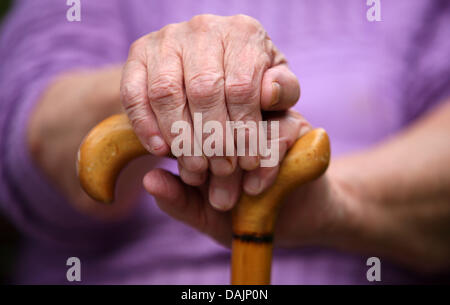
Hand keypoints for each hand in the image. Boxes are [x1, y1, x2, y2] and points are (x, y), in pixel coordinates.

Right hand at [121, 14, 299, 209]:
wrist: (210, 60)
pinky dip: (145, 125)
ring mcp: (167, 38)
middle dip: (213, 138)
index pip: (241, 87)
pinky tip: (160, 150)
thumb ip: (283, 89)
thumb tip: (269, 93)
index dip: (244, 129)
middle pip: (204, 90)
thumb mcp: (274, 82)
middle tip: (221, 170)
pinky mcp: (139, 52)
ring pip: (167, 92)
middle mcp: (204, 28)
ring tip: (195, 167)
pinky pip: (135, 92)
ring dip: (180, 136)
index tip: (248, 161)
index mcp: (242, 32)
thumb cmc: (249, 77)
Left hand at [141, 111, 351, 246]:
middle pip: (212, 107)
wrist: (291, 220)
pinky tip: (255, 188)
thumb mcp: (201, 211)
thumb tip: (150, 179)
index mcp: (204, 124)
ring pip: (245, 116)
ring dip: (234, 160)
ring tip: (229, 196)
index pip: (183, 110)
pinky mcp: (297, 124)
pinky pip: (279, 129)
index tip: (190, 177)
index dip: (182, 141)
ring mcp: (265, 113)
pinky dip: (264, 161)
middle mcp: (234, 110)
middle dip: (207, 154)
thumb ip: (178, 198)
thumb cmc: (240, 211)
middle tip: (208, 189)